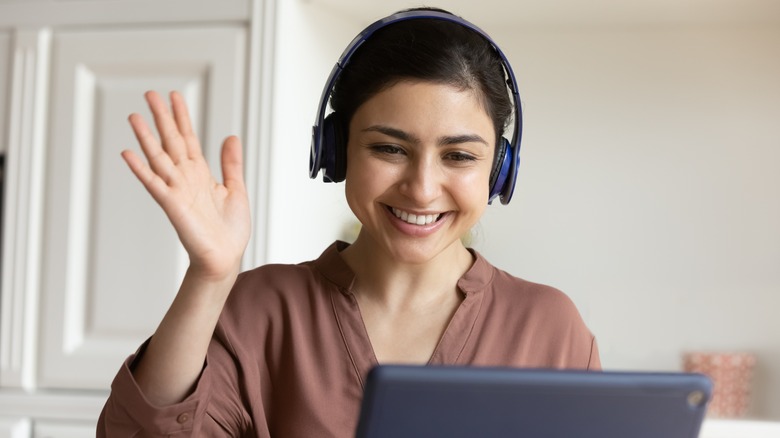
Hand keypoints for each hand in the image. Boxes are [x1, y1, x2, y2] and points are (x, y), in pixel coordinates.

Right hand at [122, 91, 250, 280]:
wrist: (226, 257)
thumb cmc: (230, 230)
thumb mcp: (236, 189)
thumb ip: (231, 163)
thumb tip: (231, 137)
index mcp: (201, 173)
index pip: (188, 138)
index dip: (181, 117)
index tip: (174, 95)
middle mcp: (186, 178)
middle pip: (171, 141)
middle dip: (162, 118)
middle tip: (150, 93)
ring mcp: (177, 190)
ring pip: (158, 158)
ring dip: (146, 137)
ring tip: (134, 116)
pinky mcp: (172, 205)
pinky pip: (154, 184)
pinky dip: (140, 169)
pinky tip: (128, 152)